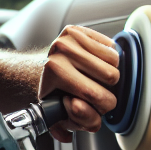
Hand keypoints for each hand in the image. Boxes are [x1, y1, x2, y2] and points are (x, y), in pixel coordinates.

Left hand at [39, 25, 119, 141]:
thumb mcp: (64, 117)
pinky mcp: (78, 29)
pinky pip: (111, 45)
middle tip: (93, 89)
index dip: (101, 105)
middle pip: (112, 76)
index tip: (87, 103)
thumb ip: (80, 119)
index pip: (97, 95)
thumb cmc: (53, 96)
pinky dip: (107, 58)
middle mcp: (62, 51)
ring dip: (109, 72)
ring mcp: (70, 37)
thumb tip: (78, 104)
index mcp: (57, 72)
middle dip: (108, 88)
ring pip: (115, 59)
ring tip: (93, 77)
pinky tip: (94, 64)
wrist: (35, 73)